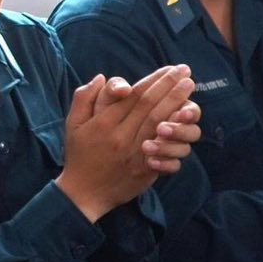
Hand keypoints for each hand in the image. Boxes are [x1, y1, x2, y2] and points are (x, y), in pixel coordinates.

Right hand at [55, 65, 195, 220]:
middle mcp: (120, 136)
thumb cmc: (79, 155)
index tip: (169, 69)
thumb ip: (84, 98)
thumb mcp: (72, 124)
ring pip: (159, 124)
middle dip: (170, 87)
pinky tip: (188, 123)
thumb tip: (102, 77)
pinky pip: (165, 152)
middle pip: (150, 106)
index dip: (154, 80)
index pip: (133, 96)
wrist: (83, 192)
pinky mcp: (144, 170)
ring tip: (190, 88)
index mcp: (103, 123)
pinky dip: (178, 138)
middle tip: (186, 72)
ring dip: (177, 104)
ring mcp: (134, 154)